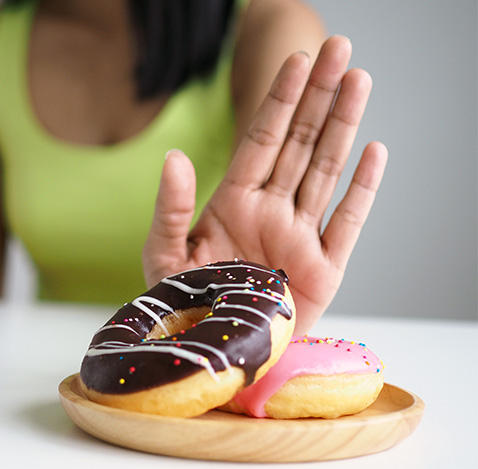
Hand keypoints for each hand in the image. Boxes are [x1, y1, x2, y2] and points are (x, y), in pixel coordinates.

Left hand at [143, 36, 387, 332]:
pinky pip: (347, 222)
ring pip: (325, 170)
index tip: (297, 61)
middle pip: (299, 142)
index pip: (261, 139)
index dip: (279, 100)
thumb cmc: (183, 306)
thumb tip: (174, 157)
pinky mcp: (324, 269)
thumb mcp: (164, 255)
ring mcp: (299, 236)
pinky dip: (362, 189)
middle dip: (318, 96)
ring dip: (343, 126)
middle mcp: (270, 211)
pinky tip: (374, 151)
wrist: (210, 353)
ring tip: (359, 80)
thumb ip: (170, 207)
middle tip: (339, 49)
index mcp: (233, 202)